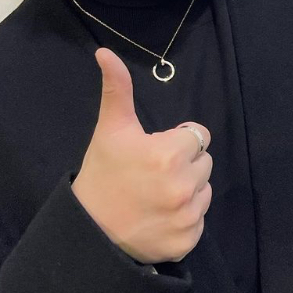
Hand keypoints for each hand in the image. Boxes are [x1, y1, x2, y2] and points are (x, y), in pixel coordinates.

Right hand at [72, 47, 212, 263]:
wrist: (88, 233)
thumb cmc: (102, 175)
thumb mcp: (110, 130)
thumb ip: (116, 89)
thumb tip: (106, 52)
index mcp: (169, 153)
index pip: (197, 137)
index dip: (177, 141)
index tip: (155, 151)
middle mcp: (184, 185)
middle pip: (203, 163)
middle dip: (183, 164)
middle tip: (152, 174)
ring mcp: (188, 216)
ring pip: (204, 191)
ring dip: (187, 190)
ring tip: (155, 195)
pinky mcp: (188, 241)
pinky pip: (199, 221)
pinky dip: (183, 219)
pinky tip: (158, 217)